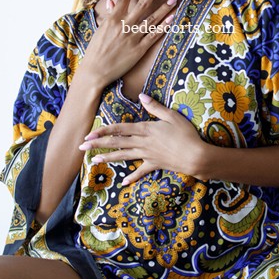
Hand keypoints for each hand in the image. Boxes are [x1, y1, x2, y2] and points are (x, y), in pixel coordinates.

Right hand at [76, 0, 176, 90]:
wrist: (95, 72)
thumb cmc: (96, 50)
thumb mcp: (100, 30)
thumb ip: (109, 15)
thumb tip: (112, 1)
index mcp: (113, 20)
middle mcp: (124, 26)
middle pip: (141, 4)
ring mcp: (133, 38)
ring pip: (151, 19)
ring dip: (164, 8)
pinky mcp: (139, 50)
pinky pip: (154, 36)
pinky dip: (163, 27)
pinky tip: (172, 18)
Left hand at [78, 93, 207, 183]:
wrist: (195, 157)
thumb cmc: (186, 134)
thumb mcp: (172, 116)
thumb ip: (155, 107)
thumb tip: (142, 96)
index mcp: (145, 129)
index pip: (119, 129)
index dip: (103, 131)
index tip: (90, 133)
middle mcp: (142, 143)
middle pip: (116, 143)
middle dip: (98, 144)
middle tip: (82, 147)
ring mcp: (147, 155)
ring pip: (124, 156)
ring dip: (108, 158)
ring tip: (95, 160)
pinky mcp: (154, 165)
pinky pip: (141, 171)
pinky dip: (132, 177)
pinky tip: (123, 182)